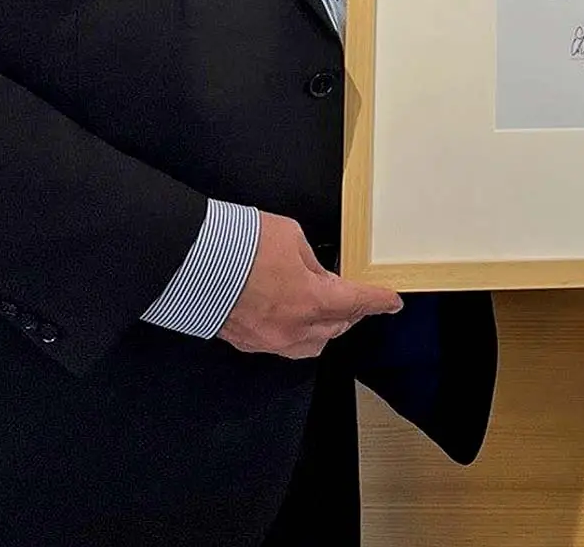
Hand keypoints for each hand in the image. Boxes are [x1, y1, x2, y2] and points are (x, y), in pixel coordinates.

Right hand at [217, 212, 401, 358]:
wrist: (191, 262)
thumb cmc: (241, 244)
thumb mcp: (292, 238)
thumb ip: (312, 263)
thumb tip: (316, 276)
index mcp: (310, 302)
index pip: (356, 304)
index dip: (378, 301)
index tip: (392, 302)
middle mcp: (292, 330)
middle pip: (336, 328)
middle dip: (350, 313)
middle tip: (355, 297)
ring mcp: (267, 341)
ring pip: (311, 344)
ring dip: (324, 327)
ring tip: (325, 306)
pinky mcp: (246, 342)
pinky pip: (284, 345)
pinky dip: (297, 331)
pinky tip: (293, 314)